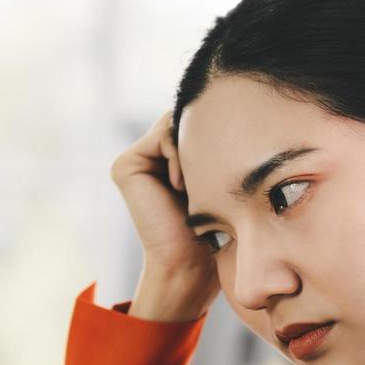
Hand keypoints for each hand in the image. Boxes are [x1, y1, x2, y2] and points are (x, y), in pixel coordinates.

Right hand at [110, 109, 219, 313]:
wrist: (191, 261)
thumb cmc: (216, 227)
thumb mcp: (222, 177)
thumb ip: (217, 141)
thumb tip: (238, 103)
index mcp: (173, 156)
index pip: (198, 119)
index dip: (218, 128)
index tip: (233, 154)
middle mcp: (151, 154)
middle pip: (187, 116)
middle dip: (206, 137)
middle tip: (213, 172)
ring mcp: (136, 158)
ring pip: (176, 122)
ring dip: (195, 148)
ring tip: (196, 184)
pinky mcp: (126, 165)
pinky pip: (164, 135)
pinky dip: (180, 155)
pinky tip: (181, 186)